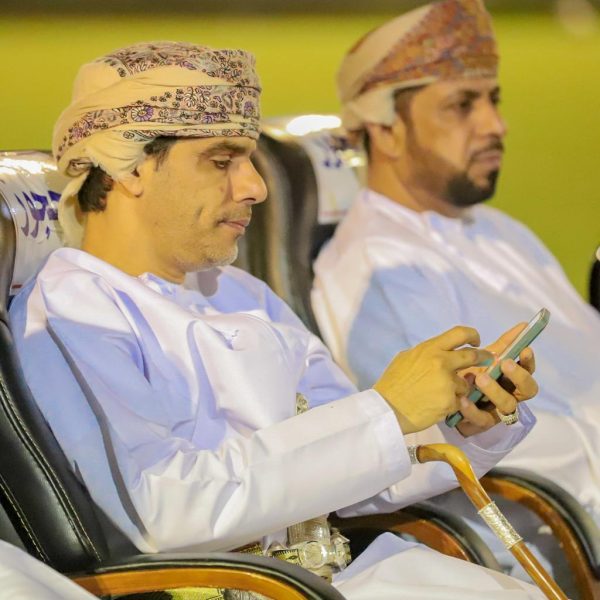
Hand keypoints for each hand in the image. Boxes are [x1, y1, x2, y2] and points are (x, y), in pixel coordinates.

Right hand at [373, 326, 492, 433]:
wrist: (388, 409)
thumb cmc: (393, 383)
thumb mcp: (406, 358)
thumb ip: (426, 353)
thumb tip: (439, 352)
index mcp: (430, 349)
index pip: (459, 333)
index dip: (472, 335)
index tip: (475, 341)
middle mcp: (442, 362)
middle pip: (473, 356)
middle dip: (483, 358)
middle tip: (486, 361)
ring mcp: (448, 383)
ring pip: (465, 384)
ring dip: (458, 389)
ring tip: (441, 395)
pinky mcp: (450, 402)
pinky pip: (459, 401)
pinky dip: (451, 404)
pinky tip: (436, 406)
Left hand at [456, 324, 537, 436]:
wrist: (446, 396)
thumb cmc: (472, 375)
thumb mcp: (485, 359)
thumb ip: (504, 345)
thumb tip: (523, 325)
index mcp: (513, 379)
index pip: (529, 371)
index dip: (529, 362)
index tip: (524, 349)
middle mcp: (511, 395)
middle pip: (527, 390)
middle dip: (518, 376)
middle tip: (504, 363)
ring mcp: (498, 411)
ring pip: (507, 405)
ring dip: (495, 390)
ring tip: (479, 378)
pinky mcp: (482, 423)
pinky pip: (482, 420)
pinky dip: (473, 409)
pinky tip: (463, 399)